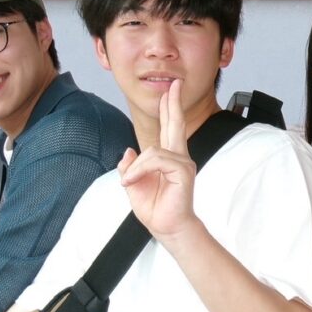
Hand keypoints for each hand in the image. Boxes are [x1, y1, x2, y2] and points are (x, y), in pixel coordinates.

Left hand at [118, 79, 199, 241]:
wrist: (166, 228)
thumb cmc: (155, 209)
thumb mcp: (133, 185)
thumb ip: (130, 166)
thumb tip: (128, 150)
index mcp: (168, 158)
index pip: (169, 128)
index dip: (169, 109)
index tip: (170, 91)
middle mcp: (178, 156)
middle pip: (175, 124)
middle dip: (173, 103)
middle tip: (175, 84)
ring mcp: (183, 163)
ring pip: (152, 149)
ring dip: (136, 167)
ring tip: (128, 183)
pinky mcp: (183, 171)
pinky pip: (155, 159)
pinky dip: (140, 170)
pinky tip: (132, 181)